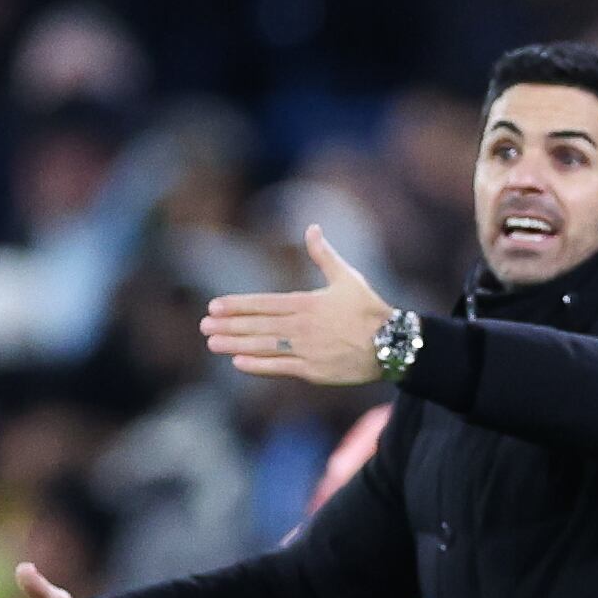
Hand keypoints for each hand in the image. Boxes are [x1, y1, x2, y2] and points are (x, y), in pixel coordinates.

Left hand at [201, 225, 392, 385]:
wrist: (393, 344)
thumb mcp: (348, 277)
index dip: (238, 304)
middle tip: (204, 325)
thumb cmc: (369, 310)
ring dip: (235, 344)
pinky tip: (239, 362)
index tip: (214, 305)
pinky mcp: (313, 371)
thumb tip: (312, 227)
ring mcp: (306, 350)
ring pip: (263, 346)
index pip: (264, 303)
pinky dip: (258, 365)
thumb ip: (324, 254)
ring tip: (213, 343)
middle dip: (228, 325)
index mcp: (307, 303)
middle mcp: (302, 326)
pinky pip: (280, 367)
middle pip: (257, 325)